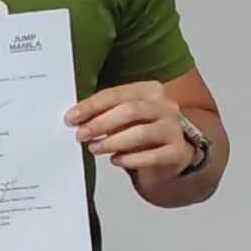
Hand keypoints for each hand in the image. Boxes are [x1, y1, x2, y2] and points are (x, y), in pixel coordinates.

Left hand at [67, 81, 194, 178]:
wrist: (173, 153)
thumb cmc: (142, 130)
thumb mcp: (123, 116)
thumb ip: (104, 112)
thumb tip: (76, 118)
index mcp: (150, 91)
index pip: (117, 94)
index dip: (91, 106)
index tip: (72, 118)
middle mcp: (165, 107)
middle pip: (130, 111)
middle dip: (100, 123)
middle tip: (81, 134)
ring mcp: (174, 129)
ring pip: (140, 133)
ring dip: (112, 142)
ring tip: (95, 148)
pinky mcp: (178, 152)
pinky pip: (152, 156)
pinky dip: (130, 159)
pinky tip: (116, 160)